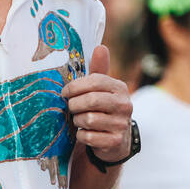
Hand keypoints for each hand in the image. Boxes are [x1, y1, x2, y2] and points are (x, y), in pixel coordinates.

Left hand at [62, 45, 132, 161]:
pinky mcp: (115, 141)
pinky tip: (84, 133)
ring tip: (78, 120)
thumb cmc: (102, 109)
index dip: (75, 86)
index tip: (64, 92)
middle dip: (74, 105)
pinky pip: (88, 136)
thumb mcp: (101, 89)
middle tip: (70, 108)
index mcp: (119, 88)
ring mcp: (121, 124)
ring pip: (88, 119)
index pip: (95, 81)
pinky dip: (81, 136)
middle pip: (90, 100)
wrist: (115, 141)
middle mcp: (124, 105)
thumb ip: (98, 70)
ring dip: (77, 121)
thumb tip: (100, 47)